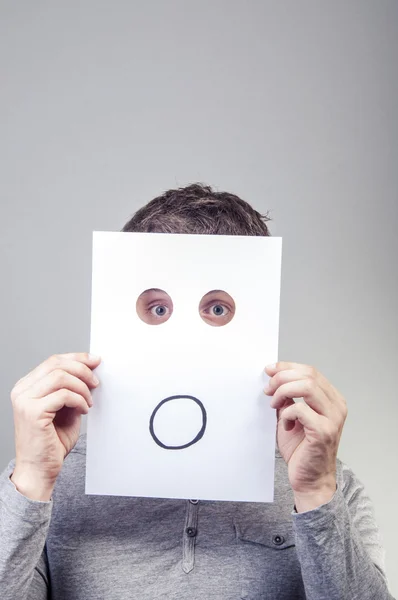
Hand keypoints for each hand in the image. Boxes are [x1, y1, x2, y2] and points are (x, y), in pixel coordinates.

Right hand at [10, 352, 100, 499]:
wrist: (39, 470)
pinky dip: (79, 400)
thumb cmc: (51, 442)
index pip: (53, 361)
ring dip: (82, 387)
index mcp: (27, 386)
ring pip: (61, 377)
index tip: (95, 361)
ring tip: (89, 402)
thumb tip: (90, 371)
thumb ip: (72, 390)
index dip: (77, 358)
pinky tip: (84, 411)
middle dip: (82, 370)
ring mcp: (25, 401)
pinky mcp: (33, 412)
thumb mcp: (65, 409)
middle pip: (57, 364)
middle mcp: (22, 390)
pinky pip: (64, 395)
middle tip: (96, 383)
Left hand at [264, 362, 347, 511]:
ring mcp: (333, 418)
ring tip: (274, 404)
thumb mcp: (292, 416)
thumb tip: (274, 377)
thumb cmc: (301, 449)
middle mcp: (336, 406)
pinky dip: (287, 413)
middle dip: (282, 378)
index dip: (287, 367)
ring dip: (284, 391)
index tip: (269, 370)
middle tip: (267, 389)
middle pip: (308, 375)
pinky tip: (284, 425)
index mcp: (331, 399)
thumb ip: (288, 397)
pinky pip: (300, 409)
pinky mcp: (323, 432)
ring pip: (307, 387)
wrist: (310, 479)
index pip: (310, 371)